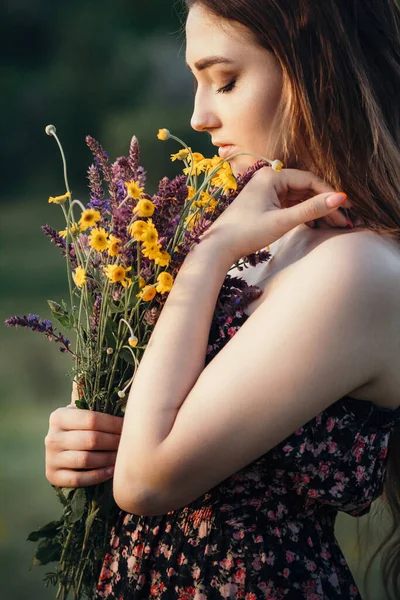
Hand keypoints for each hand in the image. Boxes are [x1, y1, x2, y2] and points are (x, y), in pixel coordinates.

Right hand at [44, 382, 122, 487]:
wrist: (63, 451)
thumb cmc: (81, 426)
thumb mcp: (81, 409)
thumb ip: (87, 394)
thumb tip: (88, 372)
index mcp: (58, 416)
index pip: (92, 419)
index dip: (115, 424)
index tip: (131, 426)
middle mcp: (51, 436)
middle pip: (91, 440)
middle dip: (115, 442)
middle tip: (131, 443)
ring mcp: (50, 458)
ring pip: (86, 459)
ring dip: (109, 459)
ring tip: (124, 457)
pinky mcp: (53, 476)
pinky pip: (79, 479)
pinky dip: (97, 475)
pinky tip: (111, 471)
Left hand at [204, 166, 353, 263]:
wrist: (218, 247)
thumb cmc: (246, 233)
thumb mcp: (282, 221)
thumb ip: (311, 209)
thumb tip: (340, 198)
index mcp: (271, 177)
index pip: (309, 180)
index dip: (329, 194)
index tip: (346, 208)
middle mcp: (268, 179)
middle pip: (305, 188)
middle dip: (324, 204)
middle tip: (343, 221)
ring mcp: (265, 191)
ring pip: (298, 197)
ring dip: (315, 209)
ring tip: (333, 224)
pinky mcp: (263, 204)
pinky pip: (289, 204)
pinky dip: (302, 213)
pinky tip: (315, 224)